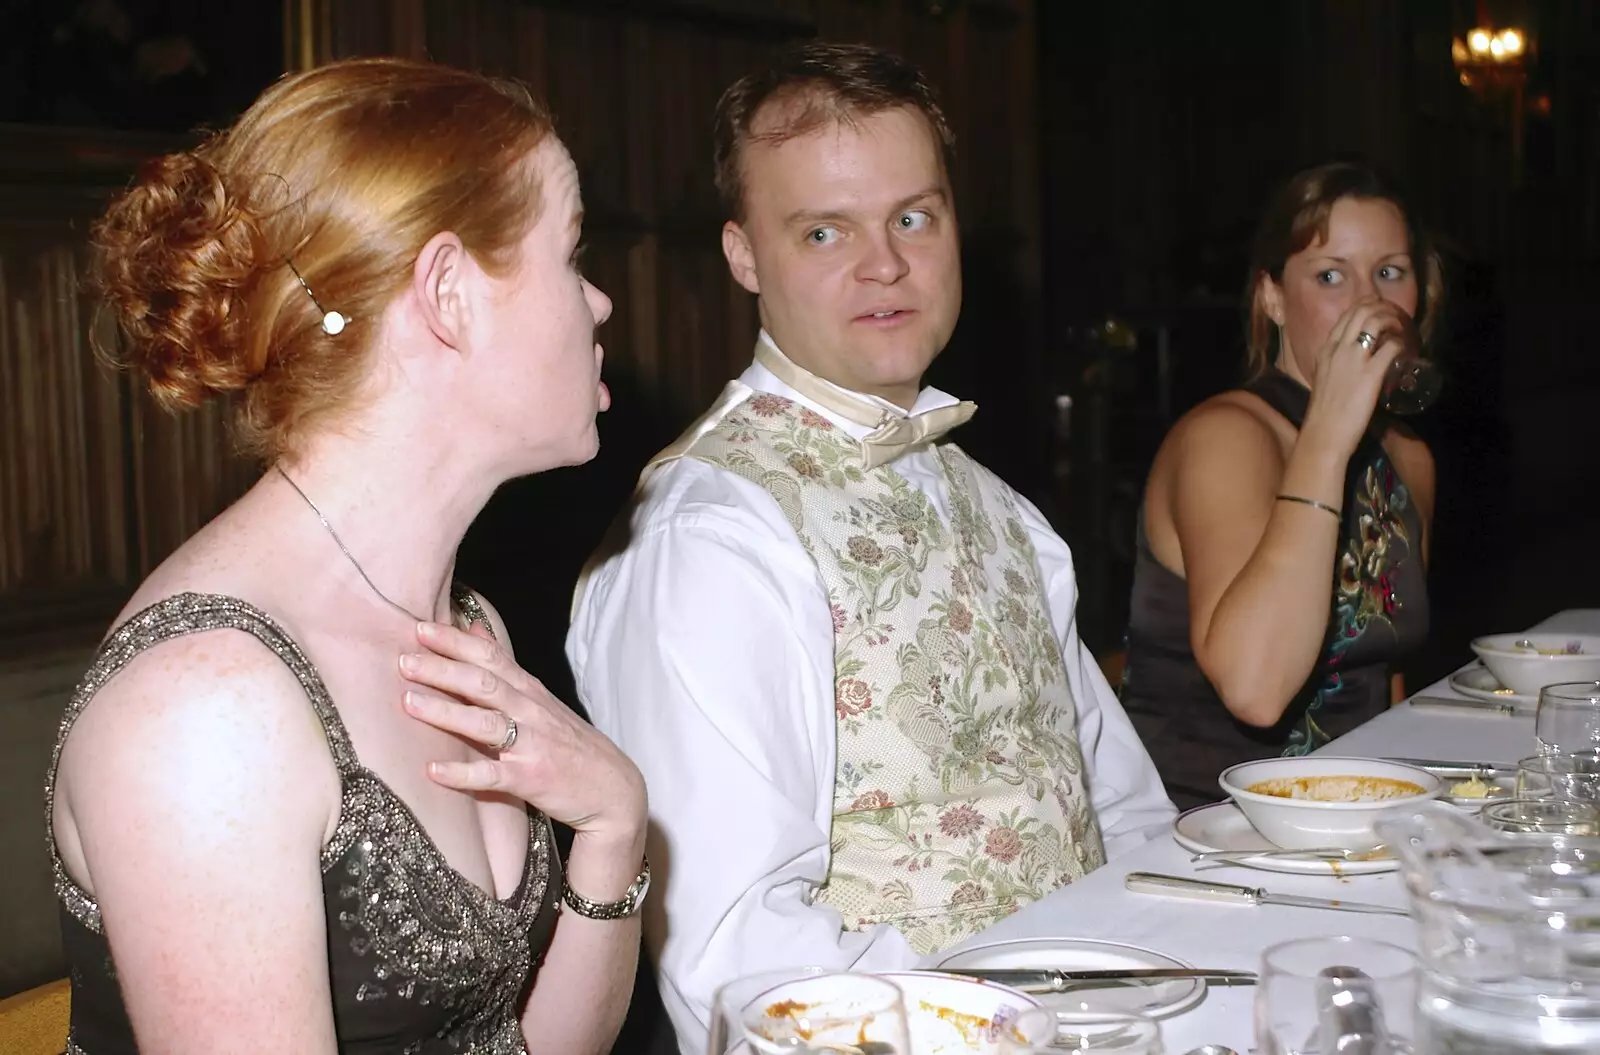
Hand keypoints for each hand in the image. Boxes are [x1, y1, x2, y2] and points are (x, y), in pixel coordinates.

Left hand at [398, 620, 645, 847]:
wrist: (612, 788)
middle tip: (403, 660)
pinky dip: (462, 772)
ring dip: (445, 712)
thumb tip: (474, 629)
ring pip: (485, 723)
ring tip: (409, 702)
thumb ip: (504, 667)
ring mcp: (531, 745)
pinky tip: (433, 769)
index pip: (490, 657)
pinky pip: (492, 774)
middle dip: (442, 670)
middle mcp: (529, 712)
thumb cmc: (569, 743)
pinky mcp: (530, 779)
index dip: (456, 642)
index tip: (420, 627)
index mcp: (529, 691)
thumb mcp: (540, 700)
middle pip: (483, 683)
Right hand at [1299, 296, 1409, 458]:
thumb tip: (1356, 363)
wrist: (1323, 434)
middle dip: (1384, 307)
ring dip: (1394, 320)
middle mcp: (1338, 348)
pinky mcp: (1370, 374)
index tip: (1382, 313)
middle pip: (1363, 311)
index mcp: (1326, 349)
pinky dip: (1401, 343)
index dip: (1369, 307)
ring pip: (1376, 321)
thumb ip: (1337, 366)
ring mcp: (1354, 360)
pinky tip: (1406, 350)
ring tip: (1402, 328)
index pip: (1348, 314)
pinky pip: (1391, 347)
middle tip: (1396, 317)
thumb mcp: (1324, 379)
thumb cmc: (1324, 413)